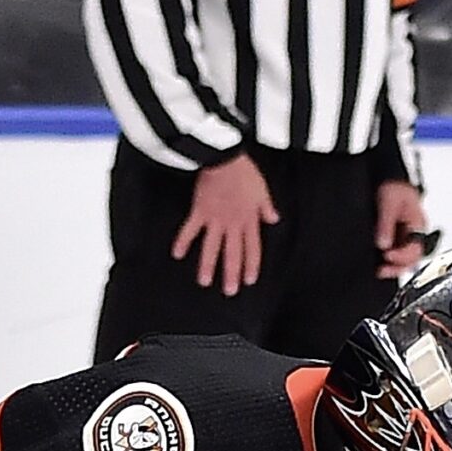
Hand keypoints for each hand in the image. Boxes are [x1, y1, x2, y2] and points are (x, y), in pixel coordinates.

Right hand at [172, 153, 279, 296]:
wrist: (225, 158)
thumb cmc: (244, 171)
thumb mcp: (262, 189)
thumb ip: (267, 207)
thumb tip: (274, 219)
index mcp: (248, 219)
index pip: (252, 248)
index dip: (251, 265)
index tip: (249, 280)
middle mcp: (232, 224)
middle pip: (232, 253)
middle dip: (231, 274)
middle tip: (229, 292)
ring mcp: (215, 219)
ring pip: (211, 247)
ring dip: (208, 266)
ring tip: (204, 282)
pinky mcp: (199, 212)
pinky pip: (190, 230)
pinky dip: (182, 242)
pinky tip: (177, 254)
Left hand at [374, 181, 430, 279]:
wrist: (388, 180)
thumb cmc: (393, 187)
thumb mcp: (389, 202)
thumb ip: (386, 224)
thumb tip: (383, 244)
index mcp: (418, 224)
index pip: (415, 248)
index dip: (401, 256)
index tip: (387, 255)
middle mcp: (415, 233)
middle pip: (412, 259)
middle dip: (398, 267)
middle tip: (382, 270)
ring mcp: (406, 238)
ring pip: (405, 260)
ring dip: (393, 267)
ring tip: (380, 270)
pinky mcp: (396, 240)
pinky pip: (396, 255)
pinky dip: (388, 262)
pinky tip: (379, 264)